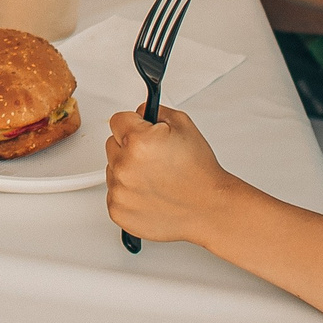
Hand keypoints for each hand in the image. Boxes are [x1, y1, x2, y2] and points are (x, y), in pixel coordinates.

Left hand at [104, 105, 233, 244]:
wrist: (210, 209)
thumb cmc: (200, 173)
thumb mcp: (183, 125)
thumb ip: (153, 111)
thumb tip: (139, 112)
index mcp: (138, 142)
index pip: (117, 120)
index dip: (134, 124)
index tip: (144, 132)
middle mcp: (124, 167)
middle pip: (112, 144)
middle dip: (130, 147)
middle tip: (155, 157)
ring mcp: (119, 192)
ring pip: (112, 169)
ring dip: (128, 170)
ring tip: (155, 177)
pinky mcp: (118, 211)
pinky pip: (114, 193)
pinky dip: (128, 193)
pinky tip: (150, 193)